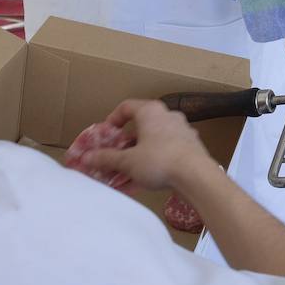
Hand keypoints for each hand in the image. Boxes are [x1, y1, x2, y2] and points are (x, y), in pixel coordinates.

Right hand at [81, 99, 213, 190]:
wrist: (196, 175)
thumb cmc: (159, 160)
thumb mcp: (128, 161)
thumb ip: (107, 158)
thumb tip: (87, 157)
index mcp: (151, 111)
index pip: (126, 107)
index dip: (112, 119)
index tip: (105, 135)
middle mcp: (167, 115)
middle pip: (141, 124)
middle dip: (125, 141)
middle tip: (115, 155)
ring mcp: (182, 130)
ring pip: (154, 139)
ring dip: (139, 152)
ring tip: (128, 170)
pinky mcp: (191, 145)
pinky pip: (167, 150)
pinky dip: (154, 160)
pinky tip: (147, 178)